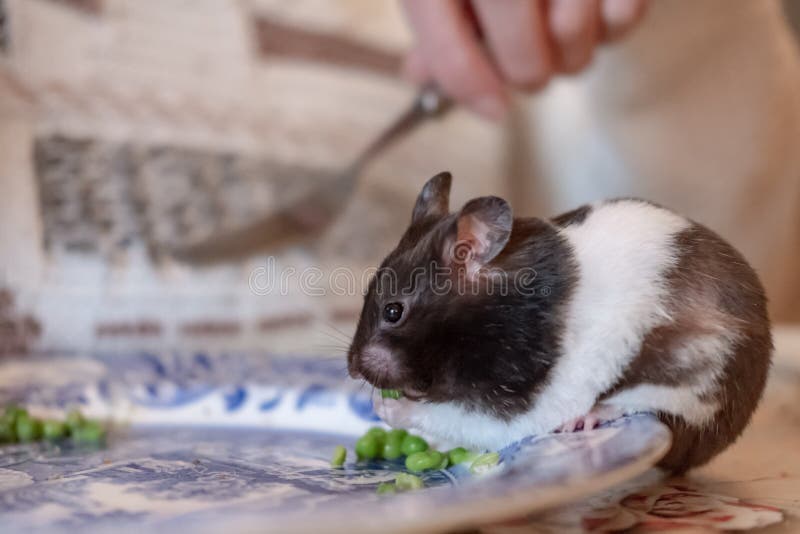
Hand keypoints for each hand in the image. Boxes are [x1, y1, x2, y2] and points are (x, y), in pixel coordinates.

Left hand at [401, 0, 647, 118]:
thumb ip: (436, 21)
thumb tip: (420, 74)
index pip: (451, 47)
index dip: (471, 88)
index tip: (494, 109)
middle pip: (522, 56)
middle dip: (529, 74)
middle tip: (532, 66)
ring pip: (573, 37)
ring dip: (573, 53)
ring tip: (563, 31)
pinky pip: (625, 13)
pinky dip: (616, 23)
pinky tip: (600, 7)